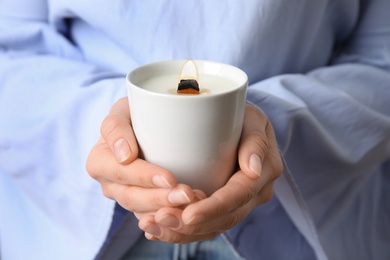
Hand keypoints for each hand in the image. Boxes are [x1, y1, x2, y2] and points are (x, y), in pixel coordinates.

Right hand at [86, 97, 200, 215]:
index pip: (120, 173)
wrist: (145, 125)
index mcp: (99, 162)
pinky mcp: (143, 206)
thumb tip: (124, 155)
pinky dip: (173, 216)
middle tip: (188, 194)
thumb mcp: (122, 110)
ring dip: (169, 211)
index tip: (169, 178)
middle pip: (133, 198)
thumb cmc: (134, 113)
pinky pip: (155, 219)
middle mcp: (110, 184)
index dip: (144, 178)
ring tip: (196, 202)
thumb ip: (115, 127)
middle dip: (161, 199)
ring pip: (144, 213)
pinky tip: (193, 211)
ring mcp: (126, 198)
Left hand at [139, 103, 282, 242]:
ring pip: (211, 228)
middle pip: (223, 219)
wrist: (240, 124)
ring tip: (151, 226)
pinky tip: (156, 230)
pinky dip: (179, 232)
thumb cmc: (242, 115)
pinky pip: (203, 227)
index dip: (213, 208)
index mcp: (263, 174)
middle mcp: (253, 194)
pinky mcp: (222, 207)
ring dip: (180, 232)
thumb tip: (251, 169)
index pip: (239, 197)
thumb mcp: (252, 118)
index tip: (188, 214)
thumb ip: (255, 140)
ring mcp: (238, 204)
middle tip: (161, 218)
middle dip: (191, 225)